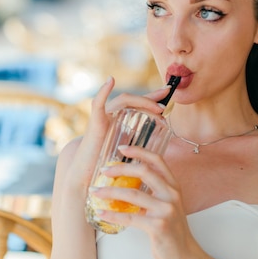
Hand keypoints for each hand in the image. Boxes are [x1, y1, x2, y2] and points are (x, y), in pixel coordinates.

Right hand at [62, 77, 172, 191]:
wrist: (89, 178)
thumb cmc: (109, 170)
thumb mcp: (129, 156)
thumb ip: (139, 149)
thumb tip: (158, 152)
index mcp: (120, 123)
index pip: (138, 105)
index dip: (153, 97)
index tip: (168, 92)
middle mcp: (111, 117)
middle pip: (133, 101)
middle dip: (151, 98)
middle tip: (166, 99)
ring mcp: (103, 118)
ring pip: (123, 101)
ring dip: (142, 101)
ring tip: (157, 108)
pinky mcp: (95, 123)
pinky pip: (97, 104)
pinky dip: (103, 91)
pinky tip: (111, 80)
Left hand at [90, 144, 206, 258]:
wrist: (185, 257)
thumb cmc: (171, 232)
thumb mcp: (166, 206)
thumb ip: (153, 193)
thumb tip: (125, 183)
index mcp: (173, 187)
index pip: (157, 160)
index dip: (139, 151)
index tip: (122, 148)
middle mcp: (172, 195)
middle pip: (144, 172)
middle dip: (120, 169)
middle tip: (104, 171)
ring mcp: (166, 210)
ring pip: (133, 194)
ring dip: (110, 192)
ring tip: (95, 192)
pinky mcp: (158, 226)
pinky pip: (129, 217)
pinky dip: (112, 215)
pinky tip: (101, 213)